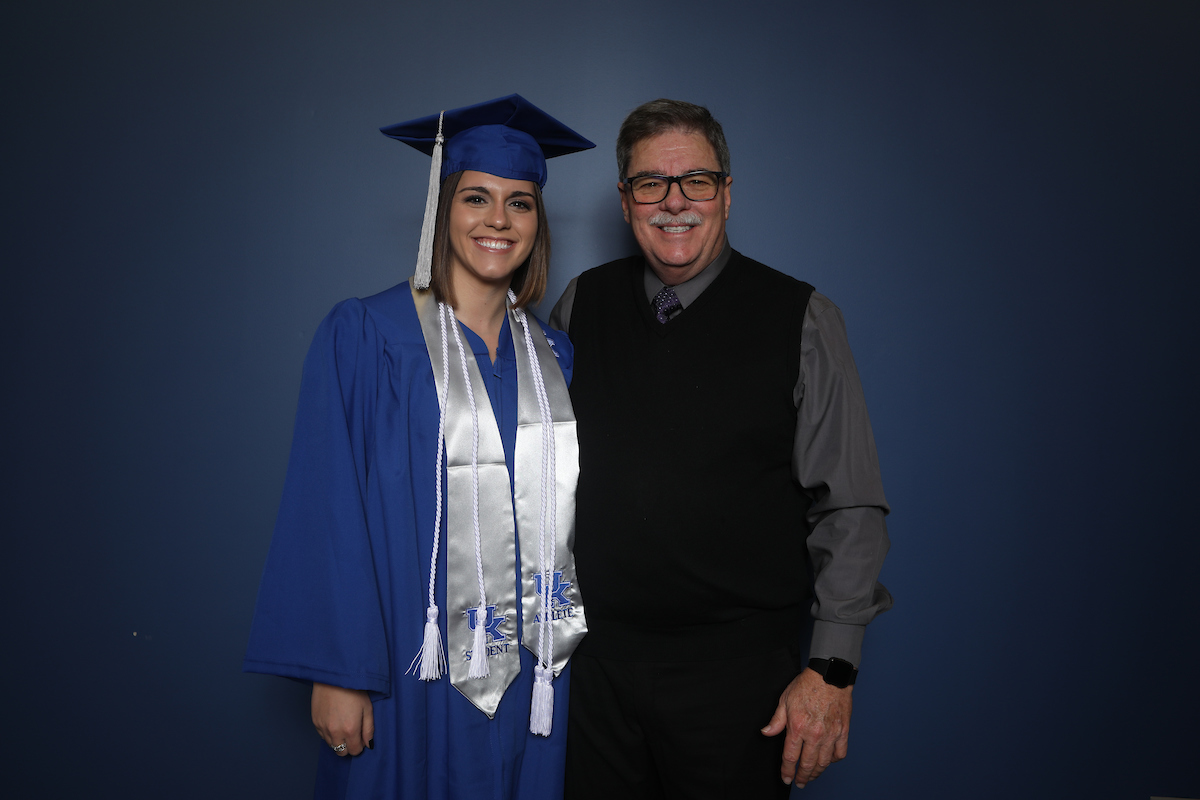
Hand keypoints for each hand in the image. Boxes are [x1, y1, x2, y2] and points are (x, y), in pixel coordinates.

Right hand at [311, 682, 373, 756]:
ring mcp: (323, 727)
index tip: (360, 738)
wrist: (335, 677)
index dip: (359, 746)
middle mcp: (335, 732)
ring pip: (331, 744)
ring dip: (338, 740)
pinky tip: (334, 721)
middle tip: (352, 734)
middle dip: (348, 746)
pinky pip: (322, 736)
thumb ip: (368, 730)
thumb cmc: (354, 690)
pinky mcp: (315, 722)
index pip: (354, 751)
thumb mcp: (367, 708)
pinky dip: (329, 733)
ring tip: (343, 725)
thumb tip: (368, 745)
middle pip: (341, 752)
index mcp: (350, 729)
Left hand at [760, 668, 851, 786]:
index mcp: (797, 727)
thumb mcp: (785, 700)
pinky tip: (828, 760)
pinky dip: (833, 760)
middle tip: (799, 782)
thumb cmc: (807, 685)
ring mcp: (831, 734)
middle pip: (807, 764)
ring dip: (817, 772)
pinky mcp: (843, 731)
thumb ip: (776, 720)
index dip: (787, 771)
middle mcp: (814, 734)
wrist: (829, 675)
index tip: (786, 778)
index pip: (790, 757)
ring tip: (812, 776)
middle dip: (802, 777)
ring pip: (824, 762)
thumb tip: (766, 732)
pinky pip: (840, 753)